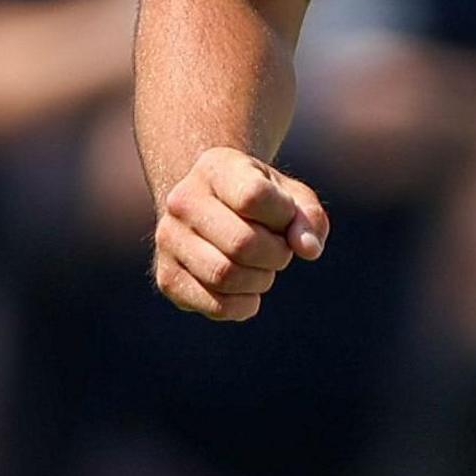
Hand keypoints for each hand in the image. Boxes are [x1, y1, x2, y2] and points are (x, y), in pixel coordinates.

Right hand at [151, 147, 329, 321]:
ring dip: (261, 280)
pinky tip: (247, 289)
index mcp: (214, 168)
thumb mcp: (290, 197)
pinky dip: (245, 305)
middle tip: (279, 250)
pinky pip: (216, 306)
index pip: (254, 197)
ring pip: (225, 276)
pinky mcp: (167, 278)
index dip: (284, 215)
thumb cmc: (261, 204)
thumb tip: (308, 248)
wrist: (212, 211)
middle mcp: (182, 200)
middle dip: (277, 255)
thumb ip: (308, 217)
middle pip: (242, 243)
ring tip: (262, 268)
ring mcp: (168, 240)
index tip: (285, 215)